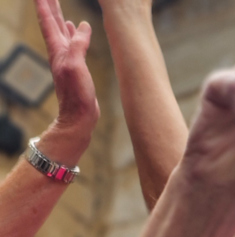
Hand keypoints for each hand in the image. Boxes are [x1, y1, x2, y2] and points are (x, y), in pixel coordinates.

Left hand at [34, 0, 98, 152]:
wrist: (79, 118)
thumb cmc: (76, 96)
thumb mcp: (76, 66)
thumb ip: (78, 45)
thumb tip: (82, 26)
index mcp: (57, 50)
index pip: (47, 21)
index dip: (44, 4)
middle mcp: (60, 52)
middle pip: (52, 23)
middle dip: (49, 5)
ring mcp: (67, 59)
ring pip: (61, 31)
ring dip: (59, 17)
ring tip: (57, 4)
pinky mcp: (76, 67)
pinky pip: (73, 43)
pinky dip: (72, 33)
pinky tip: (75, 28)